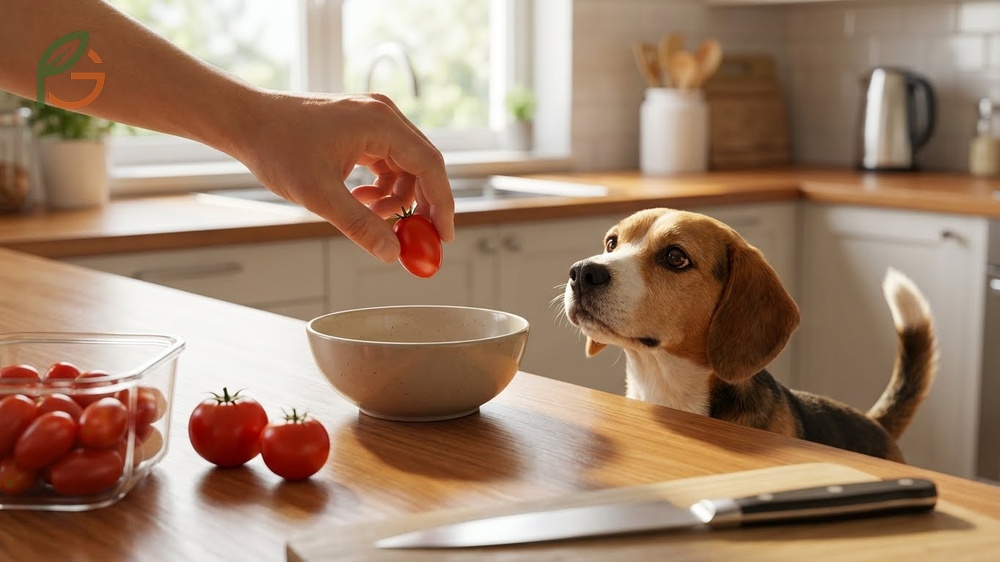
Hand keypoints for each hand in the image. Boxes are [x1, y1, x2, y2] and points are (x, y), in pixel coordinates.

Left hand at [232, 90, 454, 262]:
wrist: (247, 121)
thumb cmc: (277, 147)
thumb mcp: (319, 194)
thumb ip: (360, 225)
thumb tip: (392, 253)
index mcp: (380, 122)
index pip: (430, 166)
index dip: (442, 204)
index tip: (442, 237)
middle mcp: (383, 115)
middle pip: (423, 166)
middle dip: (420, 205)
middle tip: (414, 237)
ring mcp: (373, 119)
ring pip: (405, 167)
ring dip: (394, 198)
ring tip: (367, 213)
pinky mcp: (362, 127)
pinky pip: (388, 162)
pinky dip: (381, 187)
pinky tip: (359, 199)